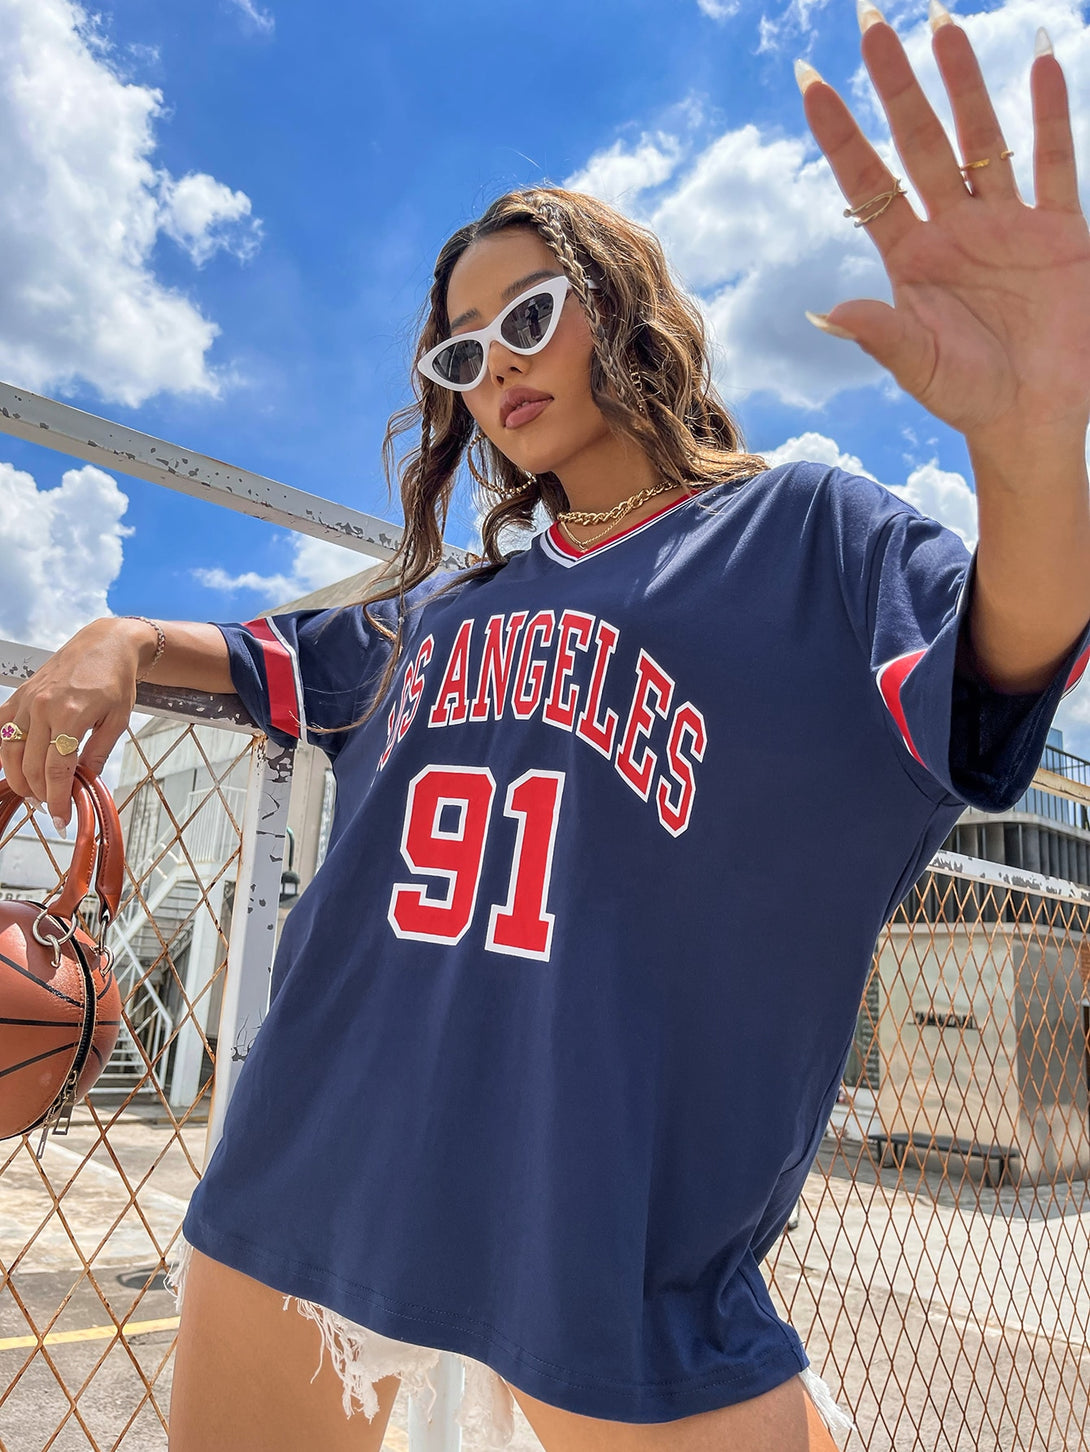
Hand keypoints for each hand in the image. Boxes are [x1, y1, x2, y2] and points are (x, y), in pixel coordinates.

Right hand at [0, 619, 143, 828]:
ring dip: (19, 779)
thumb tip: (84, 783)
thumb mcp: (118, 721)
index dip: (57, 800)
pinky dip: (3, 753)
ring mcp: (26, 701)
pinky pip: (0, 730)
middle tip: (52, 808)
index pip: (56, 770)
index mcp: (70, 714)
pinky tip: (16, 768)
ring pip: (9, 752)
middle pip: (30, 766)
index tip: (61, 819)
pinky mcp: (18, 696)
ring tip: (36, 793)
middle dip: (39, 794)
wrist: (105, 644)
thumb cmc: (116, 680)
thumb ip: (97, 753)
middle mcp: (41, 707)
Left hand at [799, 7, 1089, 448]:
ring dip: (963, 82)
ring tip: (943, 23)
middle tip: (872, 18)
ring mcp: (1005, 224)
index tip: (809, 81)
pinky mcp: (1058, 231)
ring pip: (980, 137)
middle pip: (918, 140)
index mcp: (911, 258)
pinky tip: (1041, 62)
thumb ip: (880, 334)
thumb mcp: (920, 367)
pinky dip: (1050, 114)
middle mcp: (952, 229)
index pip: (867, 181)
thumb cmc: (969, 398)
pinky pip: (1054, 161)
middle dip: (897, 82)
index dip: (839, 132)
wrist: (1034, 418)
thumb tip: (825, 313)